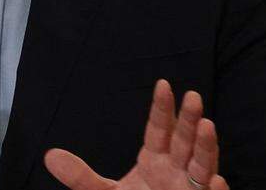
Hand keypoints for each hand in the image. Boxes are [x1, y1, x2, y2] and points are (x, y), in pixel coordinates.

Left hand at [44, 80, 228, 189]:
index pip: (159, 130)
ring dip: (207, 148)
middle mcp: (177, 172)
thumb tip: (49, 156)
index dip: (162, 108)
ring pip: (203, 166)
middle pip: (184, 142)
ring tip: (208, 126)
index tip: (163, 84)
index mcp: (156, 161)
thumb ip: (81, 177)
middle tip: (193, 96)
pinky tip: (216, 180)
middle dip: (189, 120)